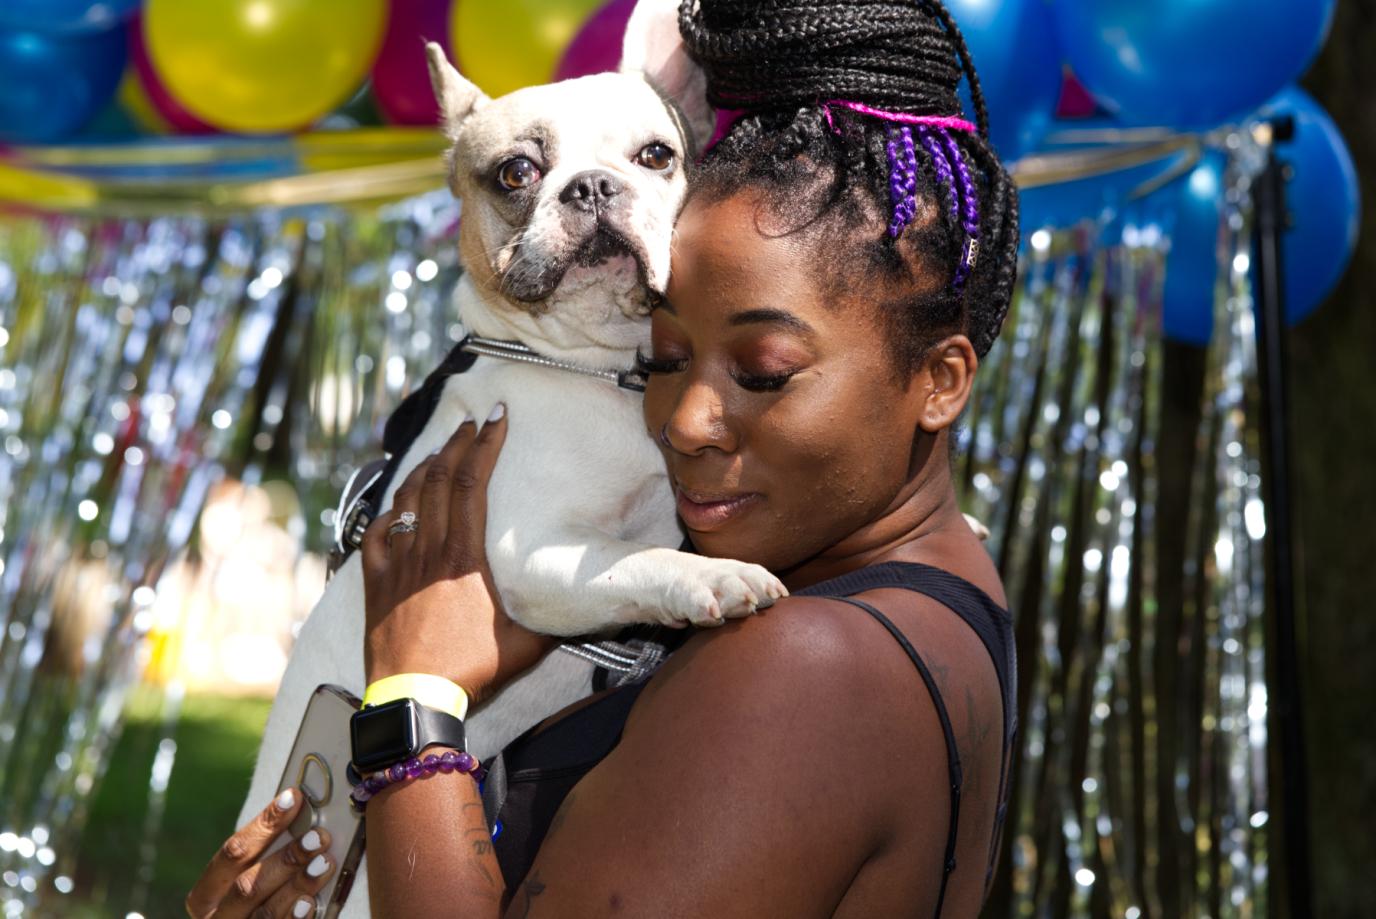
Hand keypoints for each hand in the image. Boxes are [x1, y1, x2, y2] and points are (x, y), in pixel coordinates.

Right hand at [185, 788, 334, 918]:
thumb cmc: (254, 902)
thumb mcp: (248, 878)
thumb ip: (265, 854)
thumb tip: (299, 810)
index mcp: (205, 896)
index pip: (232, 853)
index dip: (264, 824)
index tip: (293, 799)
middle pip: (247, 886)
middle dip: (286, 858)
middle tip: (318, 837)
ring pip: (266, 912)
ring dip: (298, 884)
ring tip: (324, 863)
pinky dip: (295, 916)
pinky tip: (310, 902)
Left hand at [360, 407, 554, 700]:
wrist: (413, 700)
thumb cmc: (470, 671)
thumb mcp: (525, 646)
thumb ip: (555, 624)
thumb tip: (591, 613)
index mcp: (465, 558)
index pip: (473, 486)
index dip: (485, 447)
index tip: (496, 419)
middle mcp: (429, 552)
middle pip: (439, 481)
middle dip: (456, 444)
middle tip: (469, 423)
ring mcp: (398, 565)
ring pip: (406, 500)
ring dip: (422, 469)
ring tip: (437, 451)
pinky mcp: (375, 585)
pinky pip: (376, 535)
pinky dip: (387, 513)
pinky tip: (396, 506)